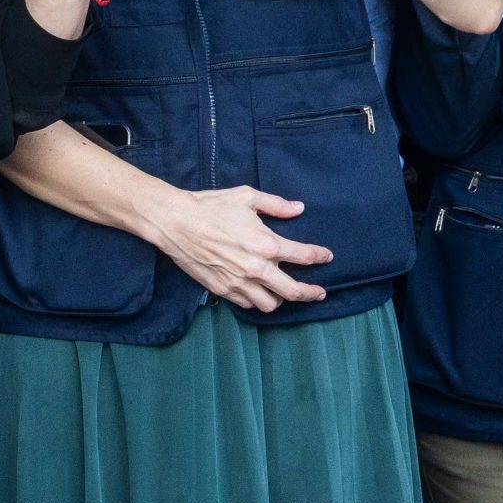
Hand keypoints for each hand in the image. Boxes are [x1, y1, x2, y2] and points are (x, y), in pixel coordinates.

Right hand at [146, 186, 330, 312]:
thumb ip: (276, 205)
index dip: (319, 257)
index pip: (304, 256)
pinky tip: (259, 293)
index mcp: (267, 244)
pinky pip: (247, 304)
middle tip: (319, 293)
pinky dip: (257, 301)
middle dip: (311, 293)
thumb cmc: (211, 206)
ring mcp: (239, 282)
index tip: (326, 257)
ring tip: (285, 294)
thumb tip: (298, 208)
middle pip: (293, 291)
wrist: (176, 222)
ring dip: (281, 300)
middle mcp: (257, 268)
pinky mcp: (222, 290)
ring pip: (270, 304)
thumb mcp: (247, 197)